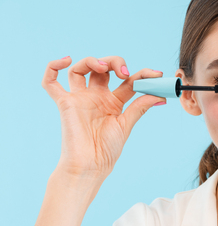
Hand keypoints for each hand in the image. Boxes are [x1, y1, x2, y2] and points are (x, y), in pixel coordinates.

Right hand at [42, 56, 164, 189]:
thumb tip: (160, 95)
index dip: (142, 74)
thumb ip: (139, 106)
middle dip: (115, 63)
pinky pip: (50, 83)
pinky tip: (66, 60)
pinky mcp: (65, 103)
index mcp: (113, 102)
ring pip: (80, 70)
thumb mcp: (126, 124)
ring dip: (91, 61)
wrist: (90, 166)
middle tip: (125, 73)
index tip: (156, 74)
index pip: (127, 81)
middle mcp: (96, 97)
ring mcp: (80, 99)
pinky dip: (53, 67)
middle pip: (103, 69)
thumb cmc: (107, 150)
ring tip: (103, 67)